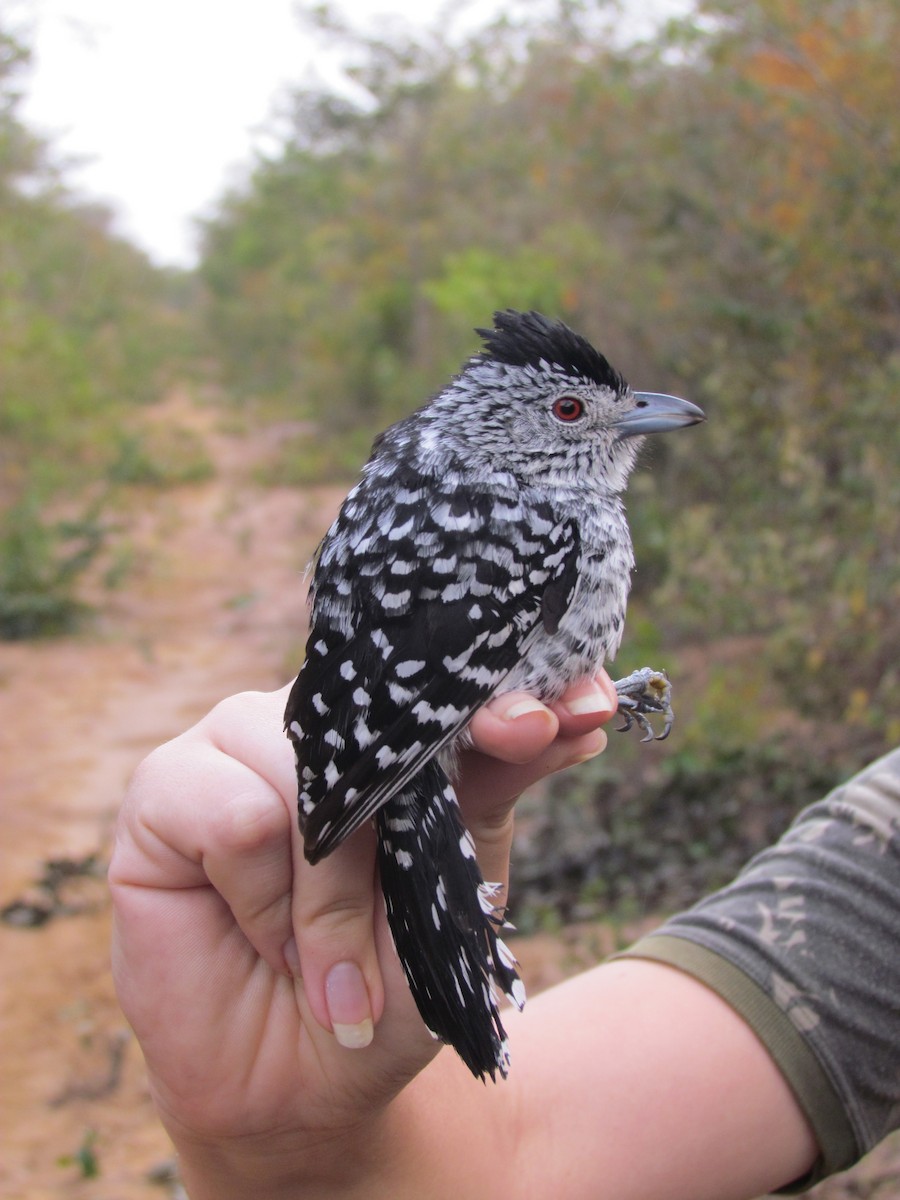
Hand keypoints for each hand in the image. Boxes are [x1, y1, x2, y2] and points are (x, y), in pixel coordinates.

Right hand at [109, 674, 616, 1195]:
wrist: (308, 1082)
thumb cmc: (391, 977)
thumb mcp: (462, 883)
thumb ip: (499, 786)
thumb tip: (582, 710)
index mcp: (387, 725)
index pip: (445, 674)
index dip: (507, 690)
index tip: (580, 711)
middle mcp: (312, 718)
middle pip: (376, 718)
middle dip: (410, 818)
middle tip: (416, 908)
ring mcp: (233, 744)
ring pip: (304, 770)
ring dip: (332, 891)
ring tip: (331, 966)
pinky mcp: (165, 791)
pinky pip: (232, 815)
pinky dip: (263, 897)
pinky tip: (264, 940)